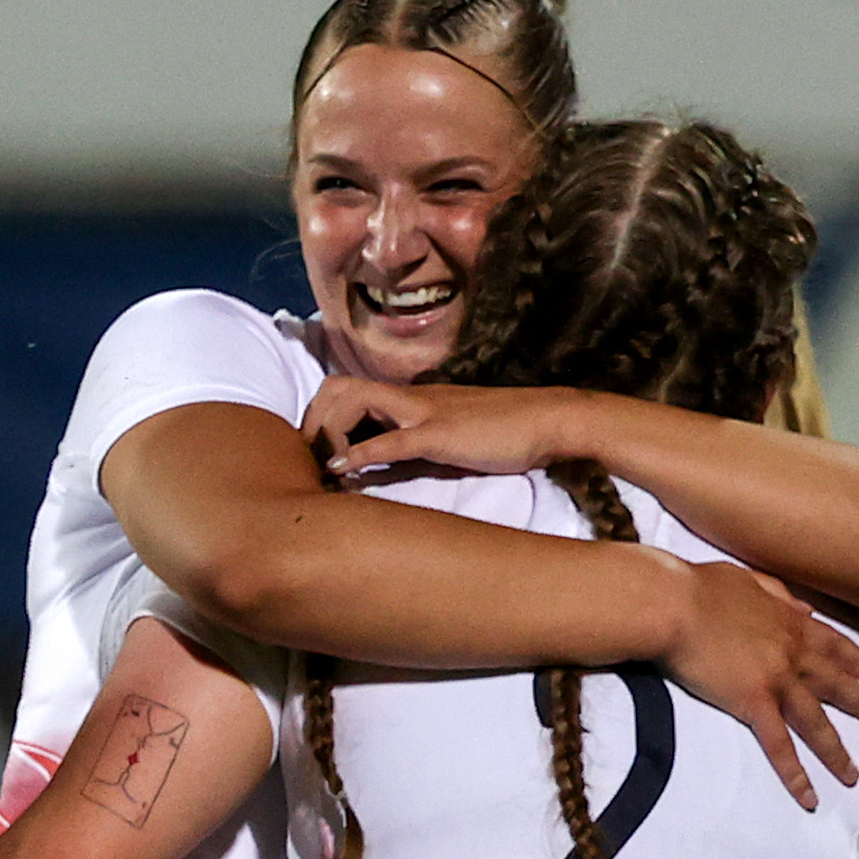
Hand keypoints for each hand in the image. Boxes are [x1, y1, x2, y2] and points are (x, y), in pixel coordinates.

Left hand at [303, 377, 588, 477]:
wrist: (548, 421)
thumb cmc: (506, 433)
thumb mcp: (451, 437)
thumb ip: (419, 445)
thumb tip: (388, 465)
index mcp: (410, 399)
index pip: (348, 391)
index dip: (323, 419)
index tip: (317, 454)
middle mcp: (408, 399)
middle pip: (336, 387)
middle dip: (313, 422)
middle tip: (309, 460)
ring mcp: (422, 412)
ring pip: (352, 401)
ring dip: (329, 433)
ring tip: (325, 467)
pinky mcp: (438, 434)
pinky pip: (389, 440)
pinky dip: (359, 454)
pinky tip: (342, 471)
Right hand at [660, 564, 858, 810]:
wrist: (674, 603)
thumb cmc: (698, 587)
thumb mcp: (748, 580)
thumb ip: (778, 594)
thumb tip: (801, 607)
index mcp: (790, 622)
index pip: (833, 645)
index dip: (855, 661)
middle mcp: (793, 653)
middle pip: (836, 685)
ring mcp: (777, 680)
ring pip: (817, 723)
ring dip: (837, 751)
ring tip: (851, 773)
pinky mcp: (753, 703)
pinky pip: (780, 745)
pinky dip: (795, 774)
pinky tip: (809, 795)